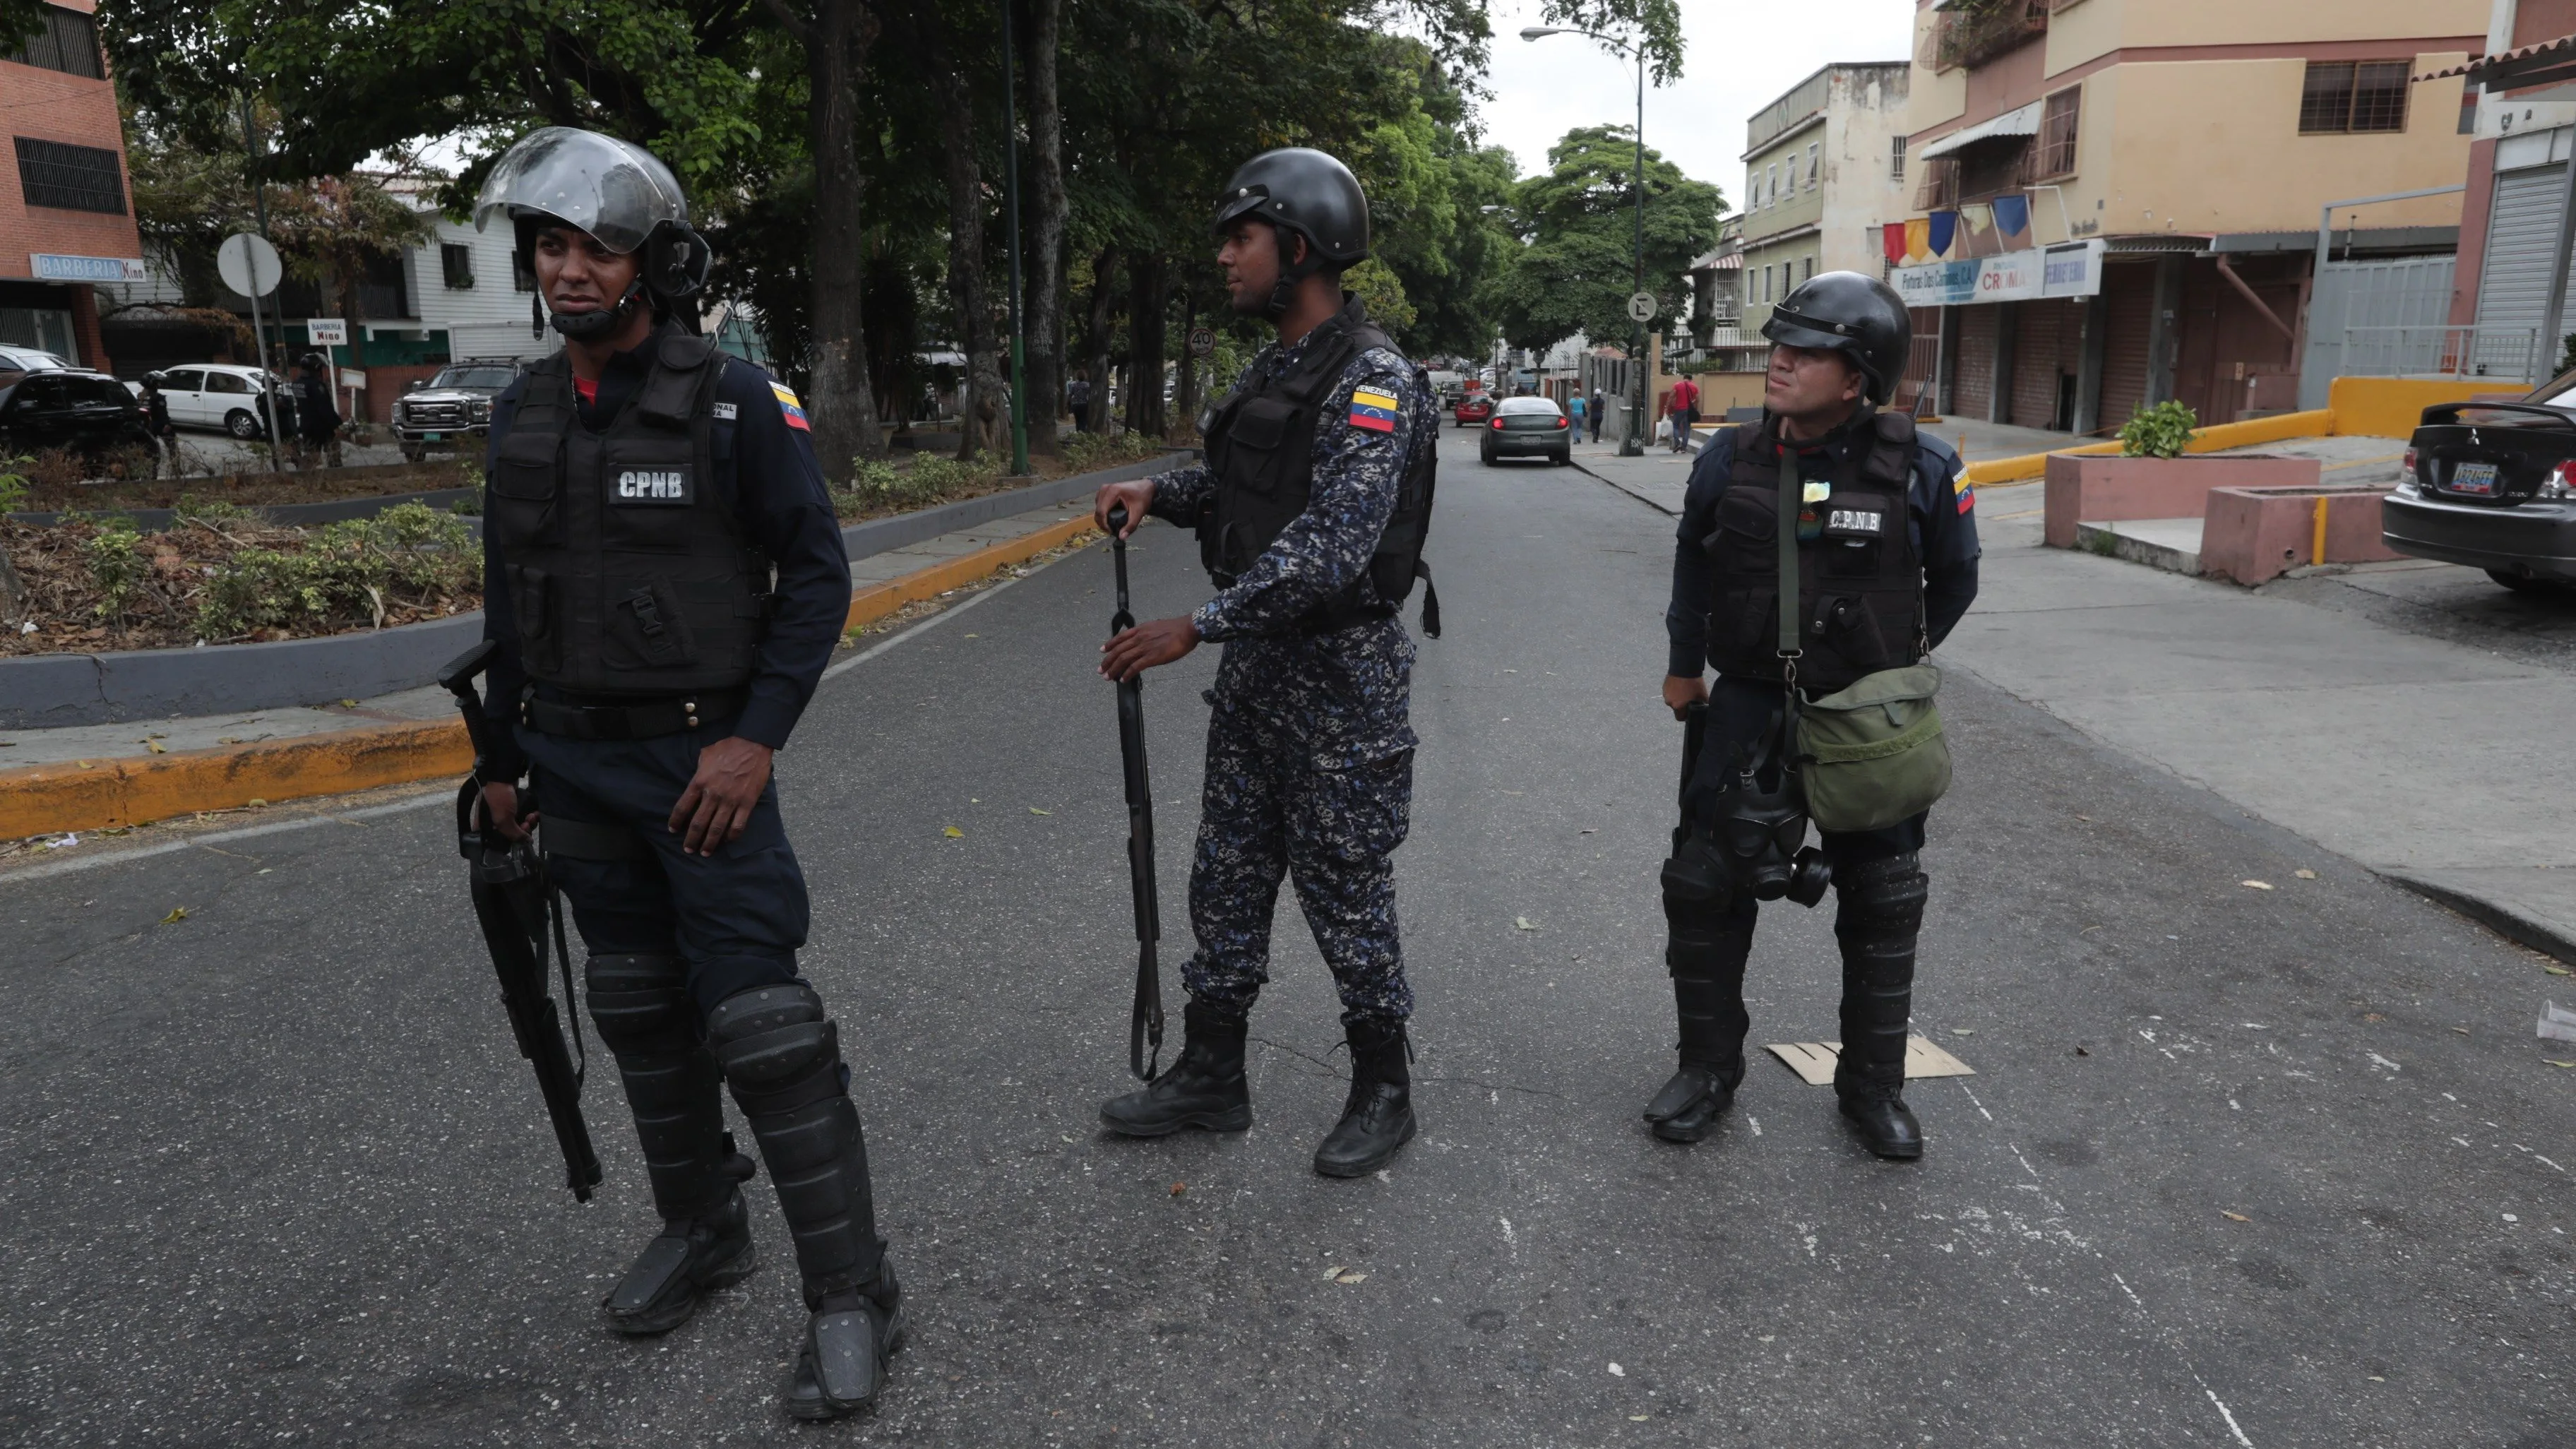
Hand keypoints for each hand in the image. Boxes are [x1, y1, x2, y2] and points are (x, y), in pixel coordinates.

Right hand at [481, 780, 537, 842]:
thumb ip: (513, 834)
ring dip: (528, 823)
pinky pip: (523, 816)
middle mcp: (492, 821)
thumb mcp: (503, 819)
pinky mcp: (513, 807)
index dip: (510, 841)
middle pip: (511, 833)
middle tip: (527, 824)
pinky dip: (530, 816)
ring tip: (532, 816)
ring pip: (519, 825)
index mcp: (484, 827)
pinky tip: (534, 813)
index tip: (519, 838)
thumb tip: (526, 842)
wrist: (503, 776)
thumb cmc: (498, 797)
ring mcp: (503, 813)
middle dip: (522, 830)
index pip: (498, 841)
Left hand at [667, 736, 773, 855]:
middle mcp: (712, 794)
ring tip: (705, 852)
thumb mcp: (705, 756)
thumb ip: (698, 772)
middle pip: (698, 823)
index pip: (682, 807)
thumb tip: (696, 783)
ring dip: (710, 843)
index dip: (675, 821)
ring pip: (717, 828)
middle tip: (688, 849)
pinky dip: (732, 836)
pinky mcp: (747, 803)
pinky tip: (727, 841)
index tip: (673, 830)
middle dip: (691, 839)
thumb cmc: (727, 747)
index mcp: (699, 782)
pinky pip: (738, 825)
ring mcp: (730, 800)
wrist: (752, 744)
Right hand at [1094, 479, 1154, 536]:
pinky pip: (1099, 506)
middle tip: (1113, 531)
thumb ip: (1130, 526)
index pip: (1101, 511)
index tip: (1112, 532)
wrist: (1145, 487)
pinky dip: (1104, 514)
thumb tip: (1121, 537)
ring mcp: (1103, 490)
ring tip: (1113, 525)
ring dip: (1103, 520)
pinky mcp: (1103, 493)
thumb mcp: (1138, 512)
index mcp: (1112, 491)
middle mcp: (1105, 489)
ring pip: (1097, 510)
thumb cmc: (1143, 497)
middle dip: (1104, 523)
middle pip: (1098, 511)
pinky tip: (1112, 518)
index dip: (1104, 524)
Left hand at [1101, 617, 1199, 681]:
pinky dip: (1127, 674)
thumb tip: (1142, 641)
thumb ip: (1146, 634)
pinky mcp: (1152, 657)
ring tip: (1108, 677)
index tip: (1102, 651)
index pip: (1120, 637)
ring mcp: (1145, 648)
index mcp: (1140, 630)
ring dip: (1113, 669)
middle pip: (1118, 650)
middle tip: (1101, 670)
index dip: (1109, 644)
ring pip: (1123, 659)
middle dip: (1107, 661)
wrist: (1187, 629)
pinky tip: (1123, 679)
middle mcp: (1139, 638)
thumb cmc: (1176, 628)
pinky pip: (1135, 667)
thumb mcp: (1156, 627)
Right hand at [1662, 673, 1707, 720]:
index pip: (1679, 718)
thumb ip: (1703, 705)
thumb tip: (1705, 708)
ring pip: (1672, 700)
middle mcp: (1670, 702)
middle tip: (1688, 698)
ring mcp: (1665, 694)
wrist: (1685, 667)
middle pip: (1676, 708)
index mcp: (1678, 706)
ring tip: (1684, 690)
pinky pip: (1669, 693)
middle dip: (1681, 705)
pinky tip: (1680, 685)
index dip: (1685, 716)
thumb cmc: (1694, 682)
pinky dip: (1673, 691)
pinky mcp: (1664, 687)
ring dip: (1677, 698)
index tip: (1689, 711)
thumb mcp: (1703, 695)